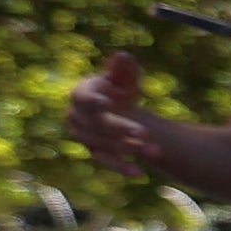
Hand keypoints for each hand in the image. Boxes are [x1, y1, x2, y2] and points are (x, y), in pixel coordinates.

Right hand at [64, 52, 165, 174]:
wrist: (117, 110)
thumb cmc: (119, 88)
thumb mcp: (123, 76)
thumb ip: (123, 68)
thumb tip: (123, 57)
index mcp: (81, 94)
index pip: (84, 98)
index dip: (93, 100)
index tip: (107, 103)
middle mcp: (76, 116)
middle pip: (98, 124)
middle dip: (121, 129)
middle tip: (144, 133)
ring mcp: (84, 136)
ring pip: (104, 144)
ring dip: (128, 148)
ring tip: (153, 150)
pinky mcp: (95, 152)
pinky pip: (107, 161)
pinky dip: (122, 167)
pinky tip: (139, 173)